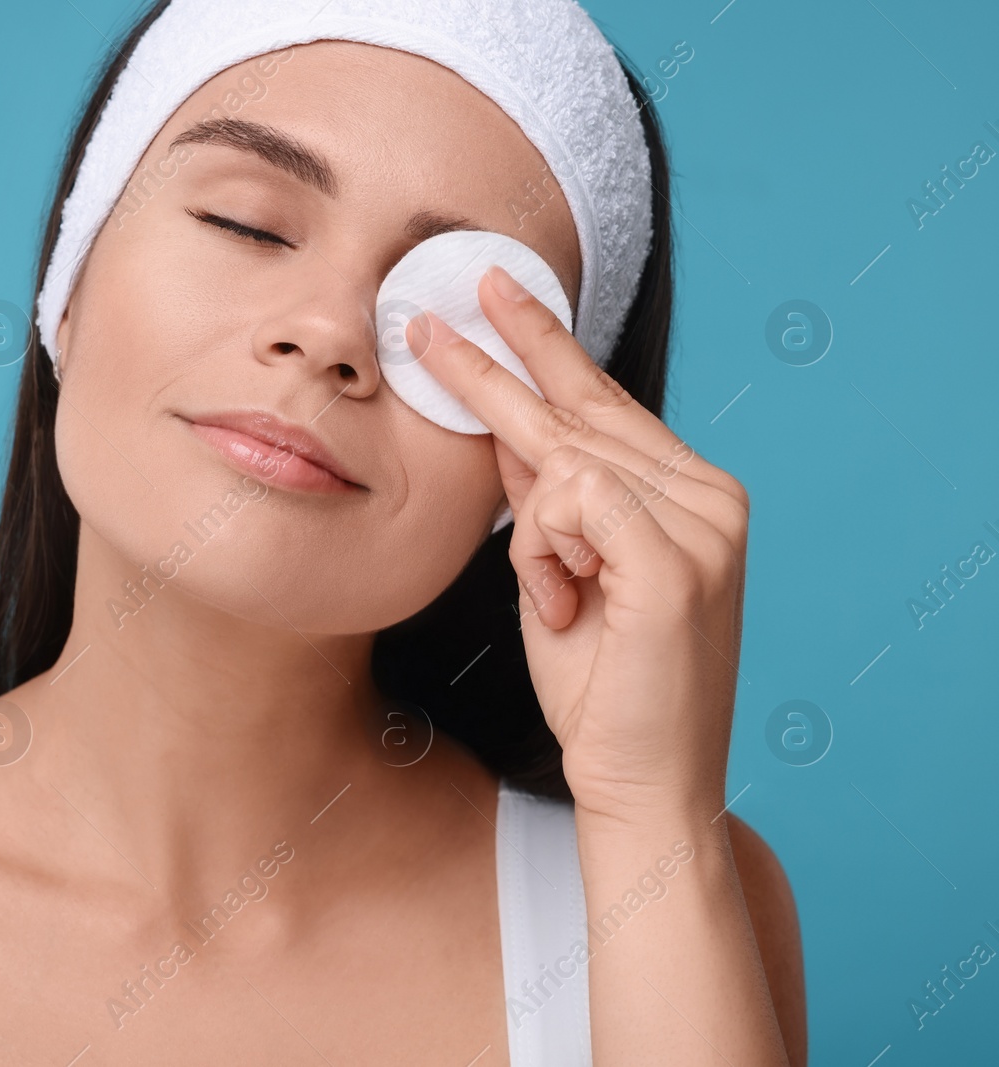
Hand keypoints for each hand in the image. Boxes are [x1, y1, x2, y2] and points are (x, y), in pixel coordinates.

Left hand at [406, 264, 750, 827]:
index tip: (498, 296)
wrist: (641, 779)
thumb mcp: (558, 573)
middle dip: (500, 359)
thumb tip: (509, 434)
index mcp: (689, 493)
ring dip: (538, 540)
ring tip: (566, 603)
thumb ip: (547, 500)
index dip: (545, 349)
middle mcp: (710, 495)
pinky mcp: (676, 562)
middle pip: (580, 408)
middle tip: (438, 307)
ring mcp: (703, 524)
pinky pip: (570, 502)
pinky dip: (548, 555)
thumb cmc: (601, 685)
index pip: (602, 404)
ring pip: (564, 461)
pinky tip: (571, 603)